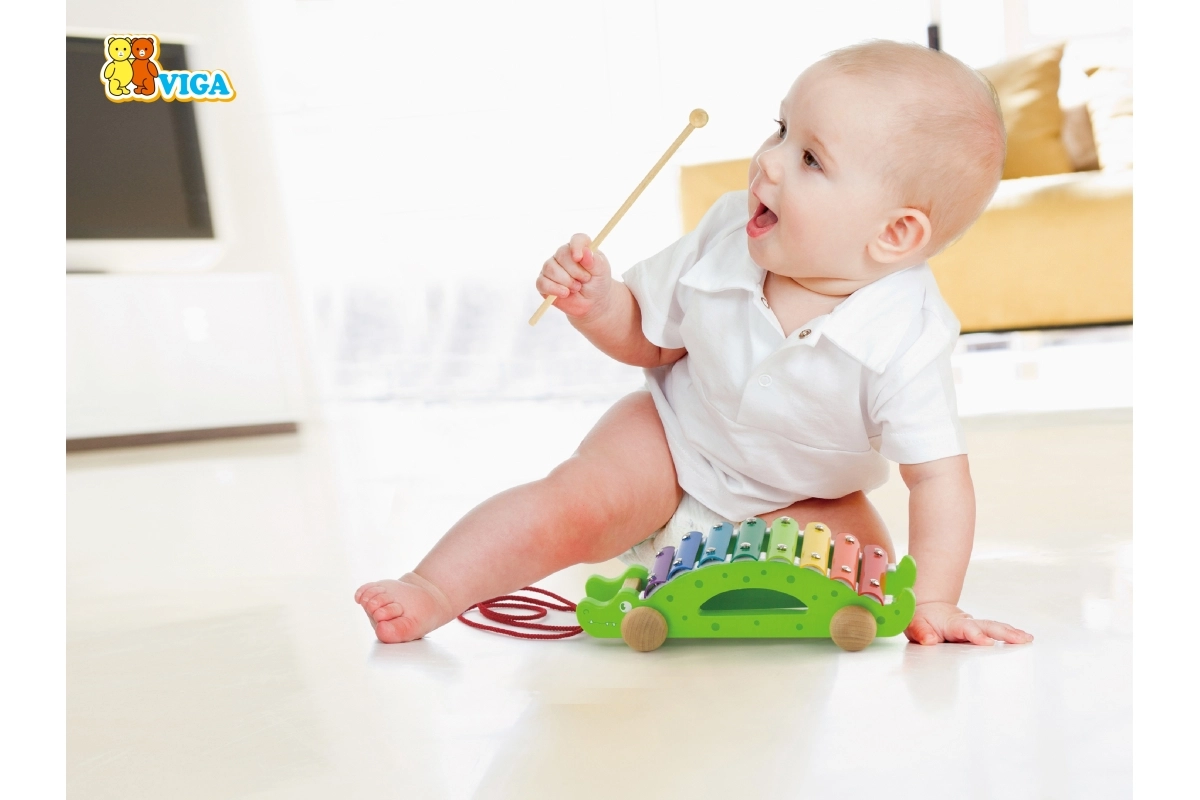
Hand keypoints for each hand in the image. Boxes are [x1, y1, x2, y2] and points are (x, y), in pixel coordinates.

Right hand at [536, 233, 612, 318]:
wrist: (593, 302)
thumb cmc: (597, 283)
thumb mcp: (602, 272)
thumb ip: (595, 261)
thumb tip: (586, 252)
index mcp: (580, 247)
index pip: (577, 239)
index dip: (577, 247)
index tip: (578, 258)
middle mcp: (563, 254)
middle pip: (561, 254)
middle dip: (575, 271)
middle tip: (585, 280)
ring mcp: (552, 267)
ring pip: (550, 268)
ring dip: (566, 282)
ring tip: (576, 288)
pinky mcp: (544, 282)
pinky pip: (542, 283)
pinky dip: (554, 289)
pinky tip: (565, 293)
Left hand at [905, 601, 1032, 645]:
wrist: (927, 608)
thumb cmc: (920, 617)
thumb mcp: (913, 623)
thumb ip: (920, 631)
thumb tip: (929, 640)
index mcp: (951, 623)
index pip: (965, 628)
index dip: (975, 634)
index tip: (986, 642)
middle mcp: (966, 622)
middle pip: (987, 625)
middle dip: (1004, 632)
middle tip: (1022, 639)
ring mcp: (974, 626)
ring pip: (994, 627)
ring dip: (1011, 633)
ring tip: (1028, 639)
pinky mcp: (978, 631)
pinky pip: (995, 632)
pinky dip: (1009, 635)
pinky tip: (1023, 639)